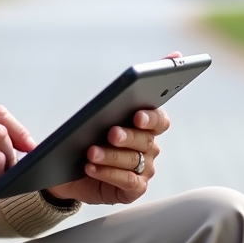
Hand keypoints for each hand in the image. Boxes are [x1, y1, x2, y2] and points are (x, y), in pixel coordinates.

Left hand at [46, 51, 179, 204]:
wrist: (66, 169)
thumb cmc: (89, 133)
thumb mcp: (103, 107)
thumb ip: (134, 83)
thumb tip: (177, 53)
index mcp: (146, 125)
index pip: (160, 119)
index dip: (151, 117)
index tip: (137, 114)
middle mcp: (150, 147)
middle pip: (146, 141)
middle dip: (127, 136)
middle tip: (110, 133)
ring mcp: (144, 170)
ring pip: (134, 161)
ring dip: (111, 156)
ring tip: (90, 152)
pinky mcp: (134, 189)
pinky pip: (128, 182)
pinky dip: (109, 174)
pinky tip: (90, 167)